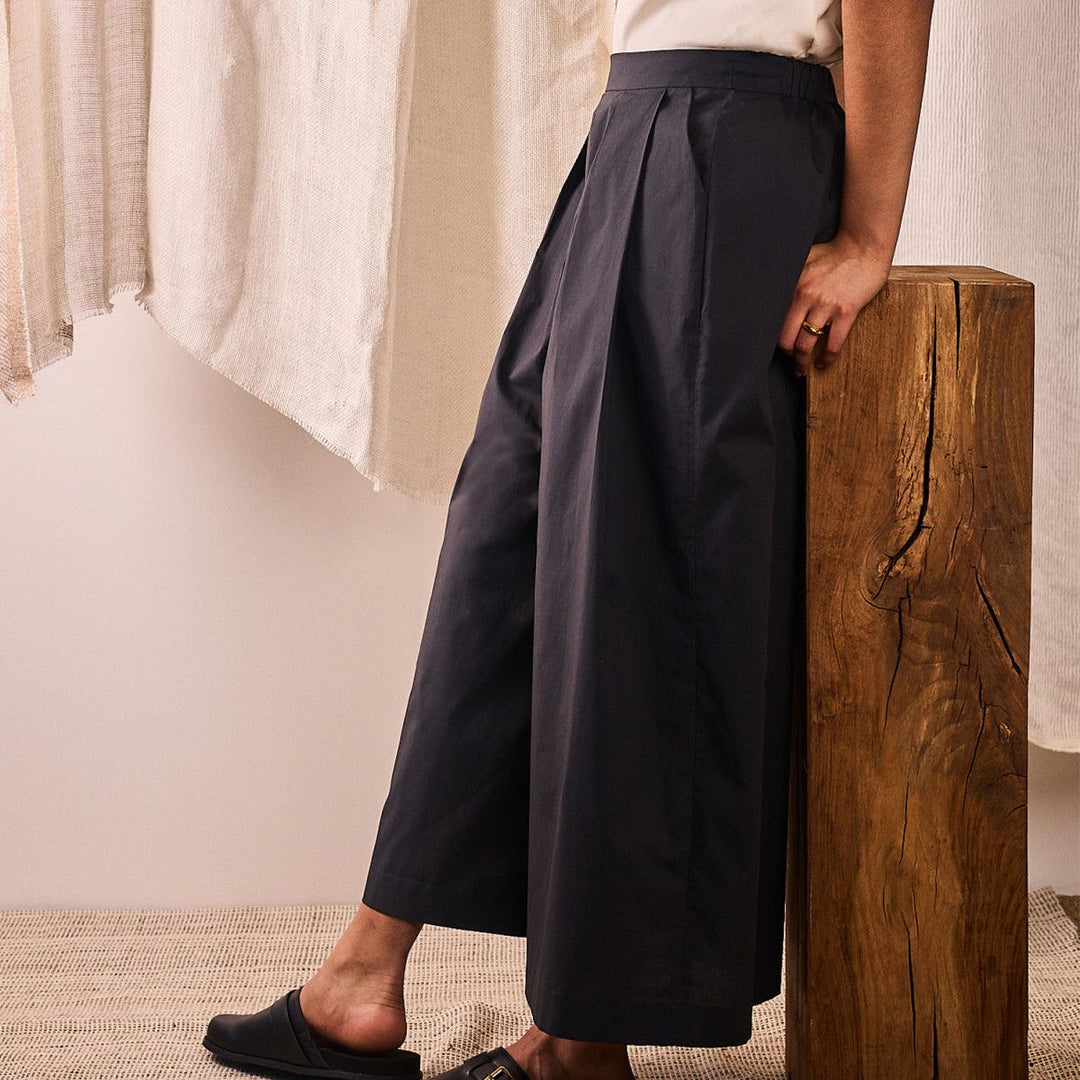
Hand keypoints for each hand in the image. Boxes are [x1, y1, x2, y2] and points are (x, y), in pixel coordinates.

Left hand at [777, 231, 891, 376]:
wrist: (865, 246)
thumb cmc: (836, 253)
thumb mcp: (805, 260)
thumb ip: (791, 279)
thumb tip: (775, 296)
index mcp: (794, 285)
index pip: (775, 321)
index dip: (774, 339)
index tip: (778, 348)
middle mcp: (806, 296)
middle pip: (786, 338)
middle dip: (786, 356)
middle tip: (789, 363)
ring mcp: (826, 305)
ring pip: (806, 345)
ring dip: (802, 362)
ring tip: (803, 369)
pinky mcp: (846, 311)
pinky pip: (834, 343)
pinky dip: (828, 358)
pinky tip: (824, 363)